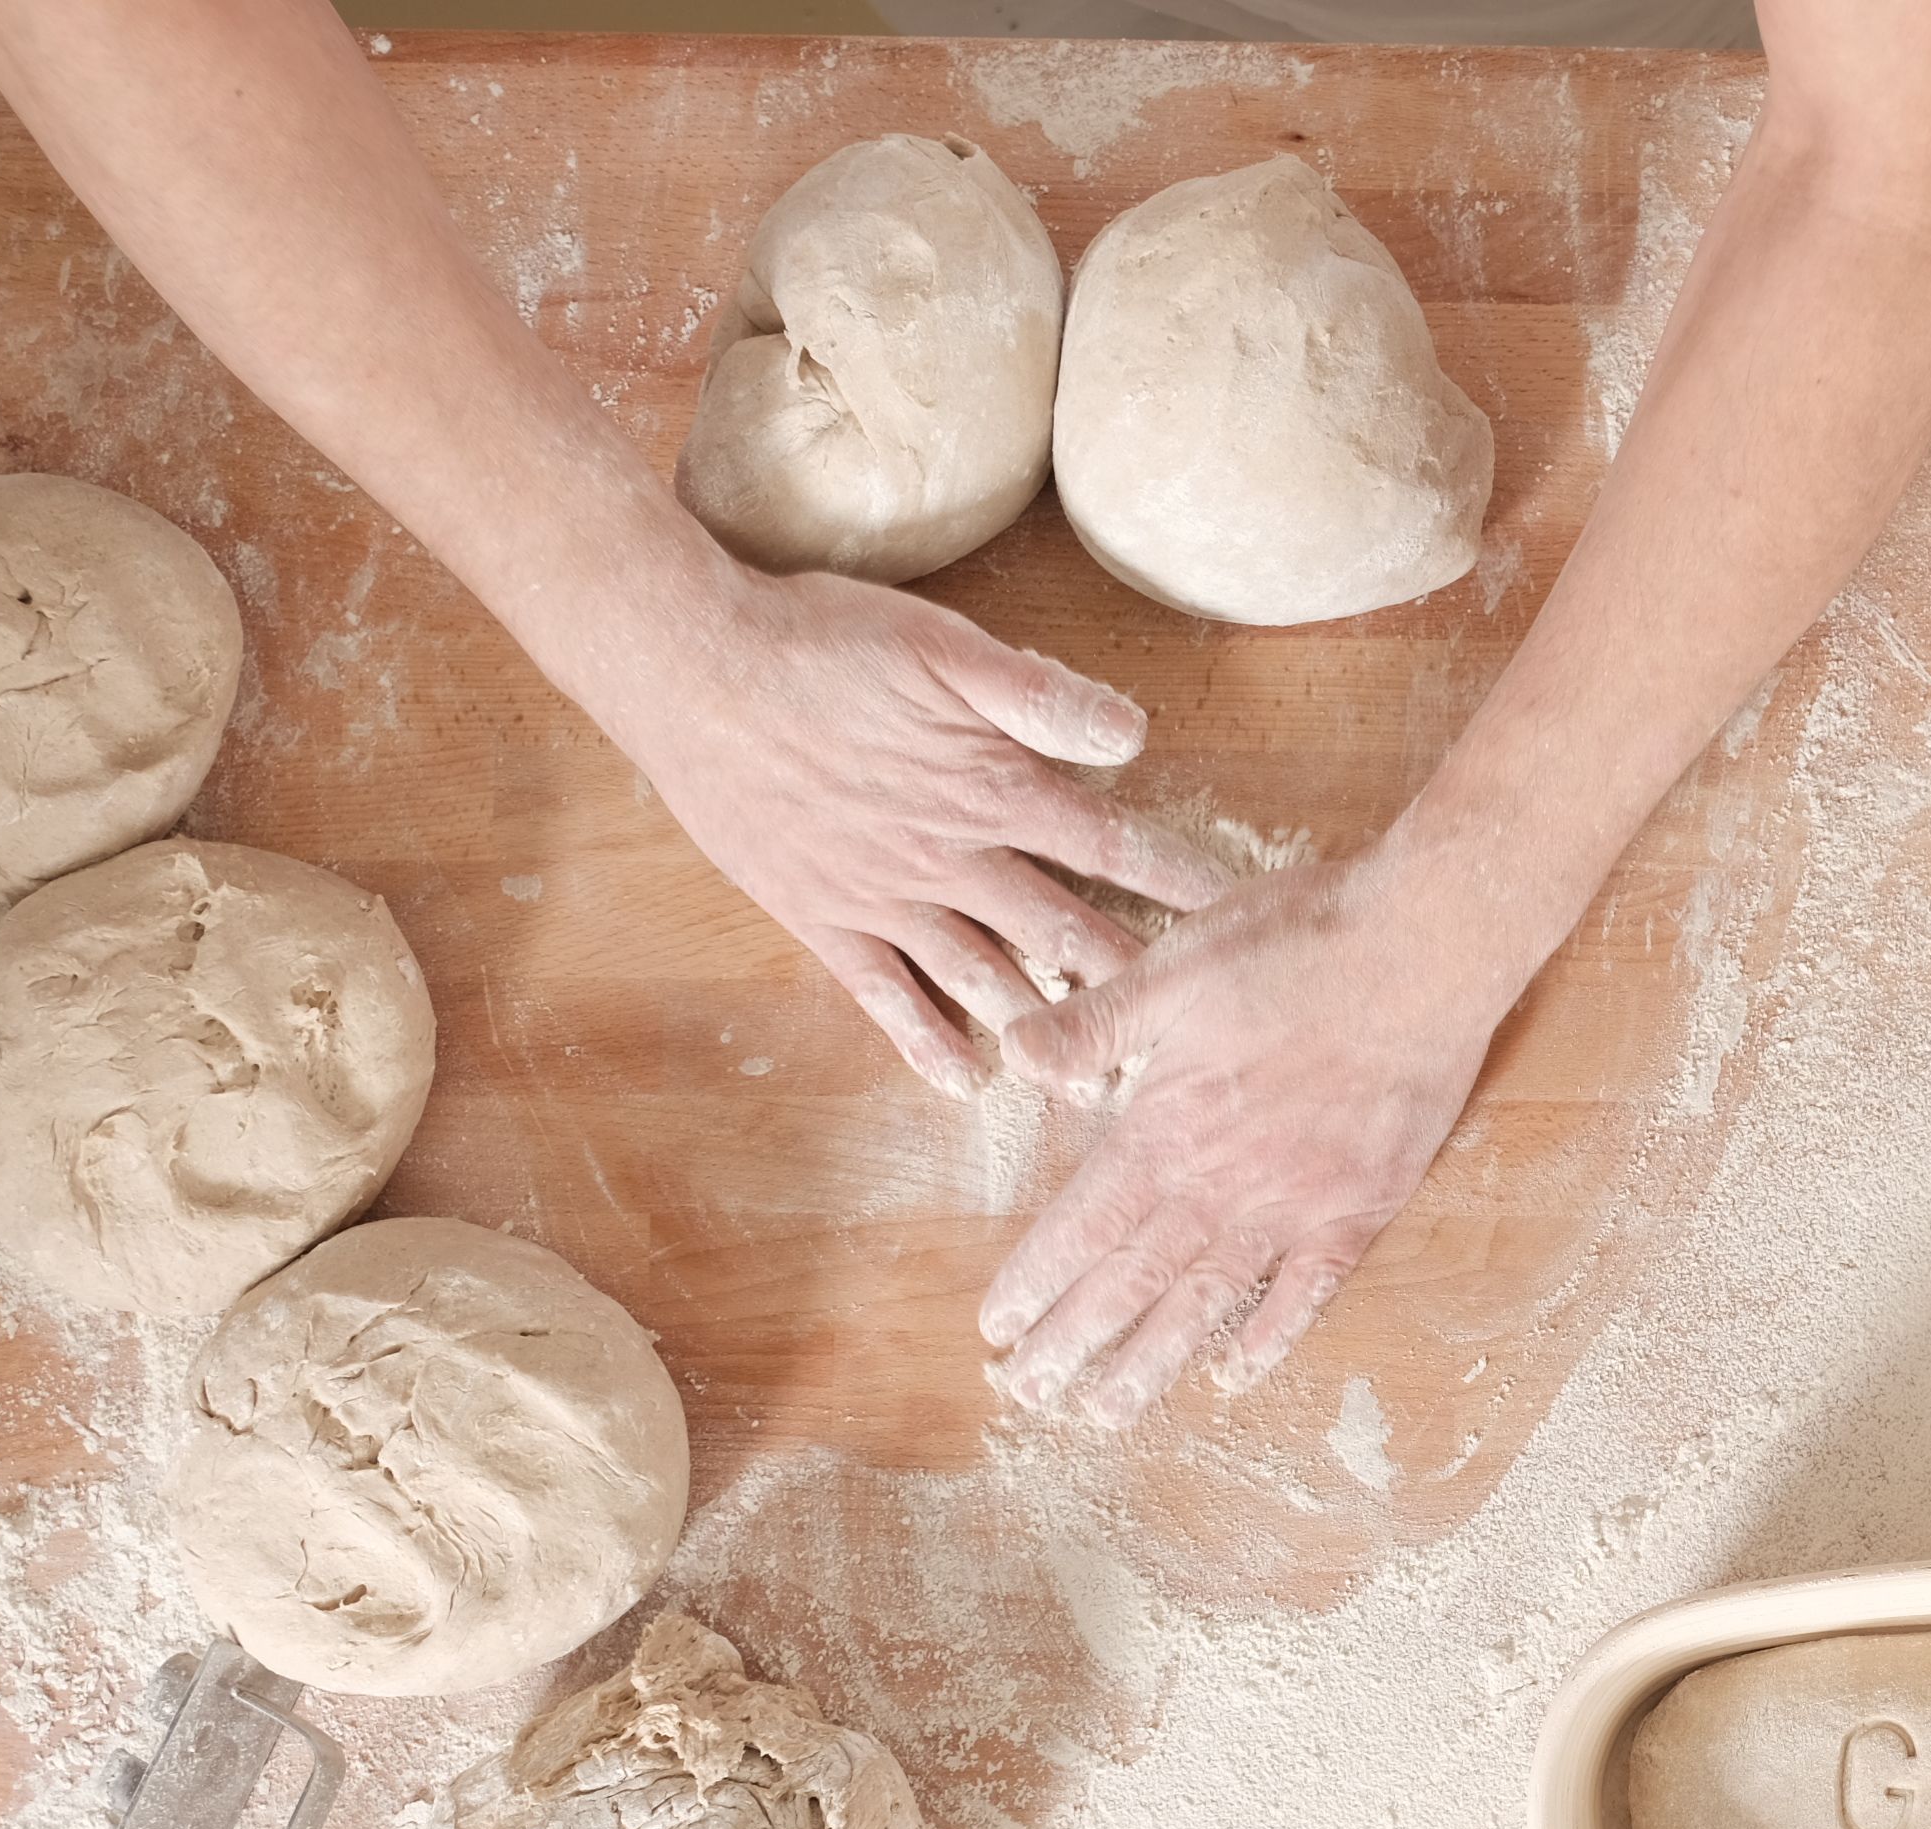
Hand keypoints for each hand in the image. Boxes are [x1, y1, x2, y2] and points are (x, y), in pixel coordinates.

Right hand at [595, 562, 1227, 1098]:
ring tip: (1099, 1086)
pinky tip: (967, 1082)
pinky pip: (887, 998)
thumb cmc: (818, 641)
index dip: (1182, 886)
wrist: (689, 670)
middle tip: (1190, 1041)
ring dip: (1047, 1035)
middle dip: (1132, 987)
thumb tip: (1134, 736)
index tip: (1242, 926)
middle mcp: (951, 858)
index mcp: (993, 788)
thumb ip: (1039, 694)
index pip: (1114, 849)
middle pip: (1065, 934)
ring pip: (987, 981)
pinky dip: (926, 1044)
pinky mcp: (824, 921)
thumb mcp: (941, 644)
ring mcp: (886, 899)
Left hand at [976, 850, 1536, 1427]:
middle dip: (1074, 1344)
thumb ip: (1094, 1023)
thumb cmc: (1298, 943)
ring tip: (1107, 1414)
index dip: (1036, 1282)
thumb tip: (1013, 1054)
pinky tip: (1237, 1375)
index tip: (996, 1330)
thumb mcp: (1175, 966)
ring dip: (1153, 1363)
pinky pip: (1308, 1292)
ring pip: (1207, 1303)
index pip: (1083, 1224)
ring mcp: (1294, 1204)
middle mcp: (1222, 1183)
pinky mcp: (1358, 1207)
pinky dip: (1271, 1337)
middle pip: (1132, 1282)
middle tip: (1028, 1396)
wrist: (1423, 946)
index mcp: (1167, 1127)